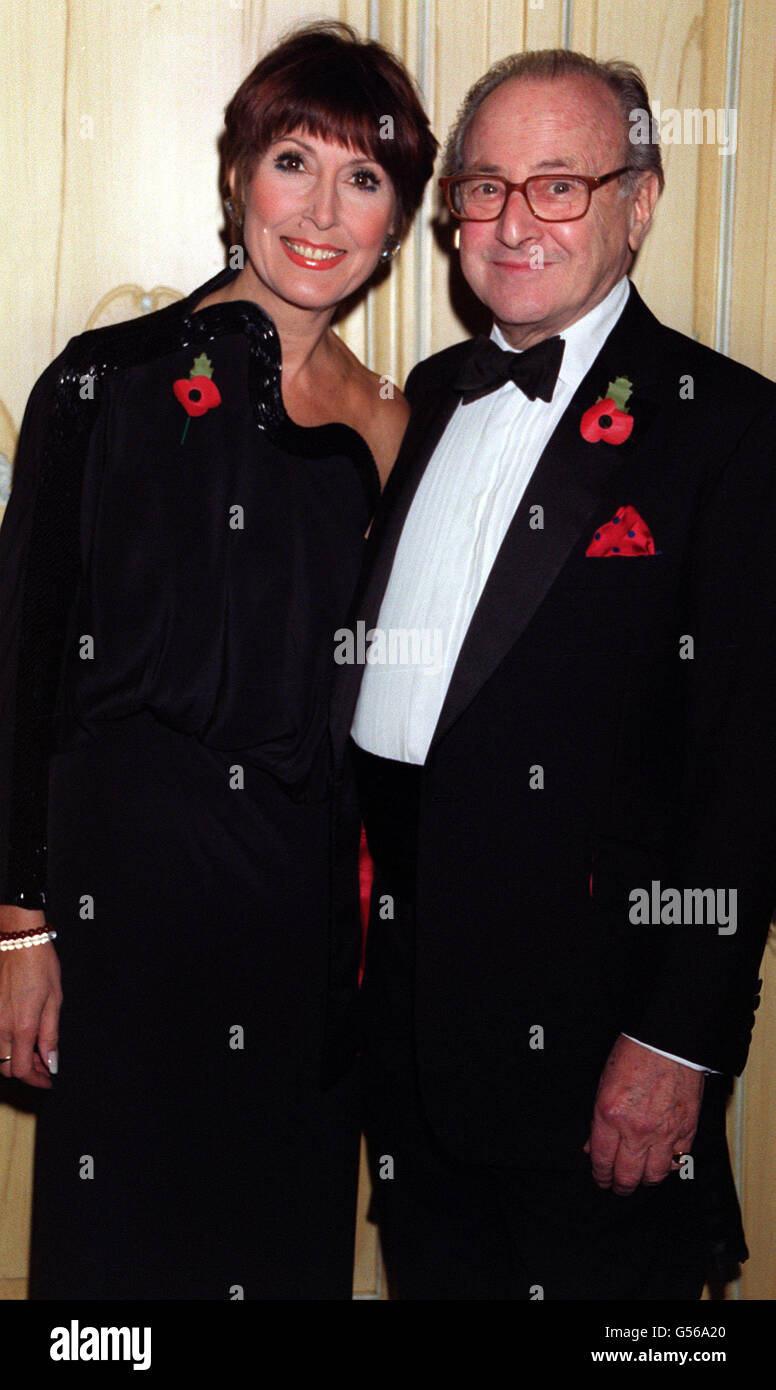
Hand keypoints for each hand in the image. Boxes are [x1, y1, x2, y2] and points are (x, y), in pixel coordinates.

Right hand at [0, 906, 61, 1088]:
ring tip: (32, 1050)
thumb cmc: (40, 964)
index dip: (37, 1080)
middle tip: (43, 1064)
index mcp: (22, 1026)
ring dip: (13, 1059)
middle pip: (6, 1067)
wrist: (17, 938)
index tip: (48, 1079)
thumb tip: (52, 1063)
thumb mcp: (54, 999)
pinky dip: (3, 1044)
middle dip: (26, 1071)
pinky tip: (17, 1035)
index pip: (23, 1070)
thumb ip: (50, 1035)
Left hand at [584, 1034, 703, 1195]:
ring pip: (655, 1176)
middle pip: (628, 1176)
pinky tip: (663, 1163)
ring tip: (640, 1177)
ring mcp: (664, 1132)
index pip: (602, 1161)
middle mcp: (637, 1130)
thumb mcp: (603, 1084)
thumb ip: (598, 1120)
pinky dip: (671, 1166)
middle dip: (620, 1185)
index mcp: (610, 1115)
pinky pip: (679, 1161)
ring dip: (645, 1179)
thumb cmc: (635, 1054)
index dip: (600, 1175)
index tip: (600, 1178)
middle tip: (617, 1186)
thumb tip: (593, 1145)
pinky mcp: (687, 1130)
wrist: (669, 1040)